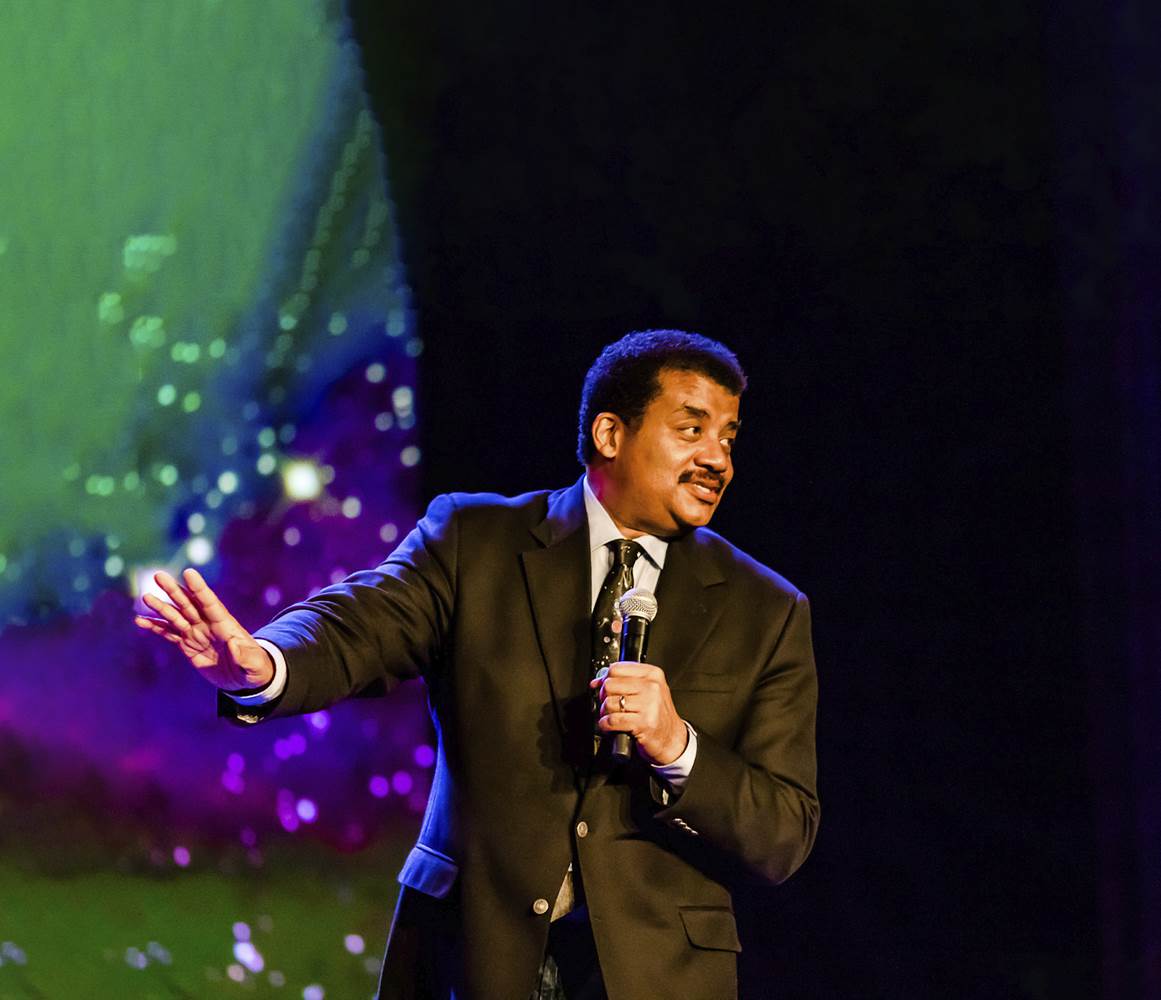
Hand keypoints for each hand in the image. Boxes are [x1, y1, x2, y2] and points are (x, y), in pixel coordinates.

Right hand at [134, 569, 272, 691]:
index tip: (188, 572)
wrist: (245, 679)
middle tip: (158, 575)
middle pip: (189, 604)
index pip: (210, 603)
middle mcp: (208, 625)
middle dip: (174, 590)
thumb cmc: (255, 668)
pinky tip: (141, 621)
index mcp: (225, 625)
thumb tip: (235, 646)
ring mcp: (197, 634)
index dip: (199, 589)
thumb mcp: (254, 664)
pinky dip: (155, 627)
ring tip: (145, 598)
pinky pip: (169, 634)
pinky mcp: (188, 645)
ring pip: (176, 617)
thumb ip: (245, 655)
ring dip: (160, 608)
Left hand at [590, 662, 688, 764]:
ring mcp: (649, 705)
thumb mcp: (646, 691)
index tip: (604, 687)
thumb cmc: (657, 715)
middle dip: (604, 697)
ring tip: (614, 716)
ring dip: (605, 713)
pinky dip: (606, 725)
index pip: (616, 668)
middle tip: (611, 705)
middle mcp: (652, 687)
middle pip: (610, 685)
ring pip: (609, 703)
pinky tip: (611, 726)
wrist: (671, 739)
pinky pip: (612, 720)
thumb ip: (624, 682)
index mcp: (652, 674)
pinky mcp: (643, 723)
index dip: (605, 679)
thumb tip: (597, 681)